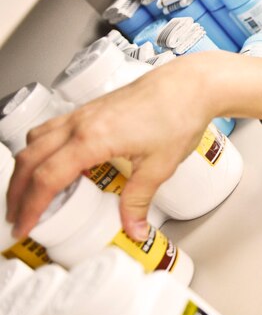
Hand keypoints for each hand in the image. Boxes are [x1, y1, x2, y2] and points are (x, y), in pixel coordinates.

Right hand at [6, 55, 216, 239]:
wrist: (189, 85)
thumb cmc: (178, 114)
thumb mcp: (160, 166)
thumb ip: (139, 200)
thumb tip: (133, 229)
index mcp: (92, 139)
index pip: (47, 178)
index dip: (31, 207)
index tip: (24, 226)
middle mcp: (79, 124)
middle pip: (30, 160)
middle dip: (18, 192)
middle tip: (17, 217)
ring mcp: (82, 114)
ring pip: (35, 142)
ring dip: (25, 169)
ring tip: (28, 194)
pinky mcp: (89, 109)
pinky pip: (51, 130)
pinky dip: (41, 150)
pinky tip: (54, 165)